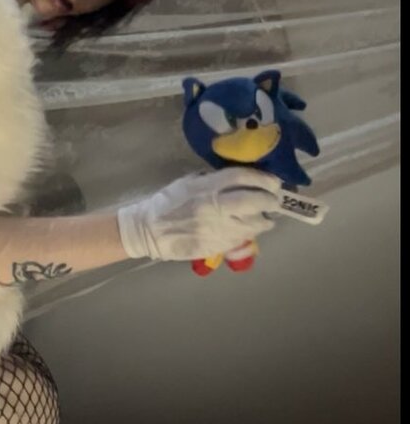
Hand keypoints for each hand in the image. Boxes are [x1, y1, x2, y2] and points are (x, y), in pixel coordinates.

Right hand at [117, 168, 280, 261]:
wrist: (149, 230)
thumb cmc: (168, 202)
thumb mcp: (190, 182)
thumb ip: (214, 179)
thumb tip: (242, 180)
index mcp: (207, 187)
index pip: (244, 178)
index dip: (264, 179)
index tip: (274, 182)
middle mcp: (215, 206)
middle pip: (255, 200)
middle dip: (270, 200)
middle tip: (274, 200)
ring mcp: (217, 228)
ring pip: (253, 224)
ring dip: (264, 220)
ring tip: (266, 218)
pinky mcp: (216, 245)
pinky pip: (241, 239)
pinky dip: (249, 234)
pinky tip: (248, 230)